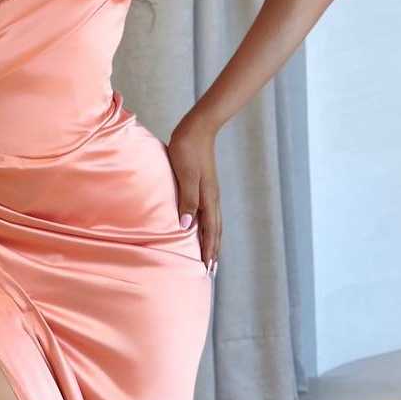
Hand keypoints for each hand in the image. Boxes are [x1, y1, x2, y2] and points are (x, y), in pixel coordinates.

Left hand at [166, 115, 220, 270]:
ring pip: (214, 224)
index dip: (208, 251)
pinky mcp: (205, 186)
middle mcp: (212, 199)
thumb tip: (186, 227)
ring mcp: (210, 193)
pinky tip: (202, 228)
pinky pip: (209, 214)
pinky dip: (208, 227)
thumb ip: (187, 200)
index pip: (210, 232)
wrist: (197, 128)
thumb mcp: (185, 175)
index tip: (208, 270)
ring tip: (210, 255)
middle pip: (215, 231)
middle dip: (213, 252)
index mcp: (207, 198)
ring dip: (213, 241)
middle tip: (211, 271)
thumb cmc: (187, 150)